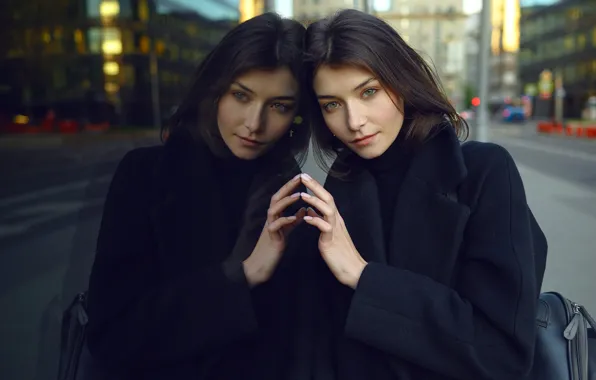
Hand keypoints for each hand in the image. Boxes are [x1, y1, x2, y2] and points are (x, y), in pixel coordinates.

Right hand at [243, 174, 305, 287]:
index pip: (282, 197)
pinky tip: (294, 217)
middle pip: (276, 198)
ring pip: (274, 209)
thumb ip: (294, 219)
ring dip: (286, 202)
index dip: (290, 187)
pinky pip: (275, 226)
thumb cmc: (273, 246)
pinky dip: (284, 220)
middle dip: (287, 188)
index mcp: (275, 216)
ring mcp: (269, 227)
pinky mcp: (270, 237)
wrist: (261, 264)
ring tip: (298, 195)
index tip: (301, 177)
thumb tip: (304, 208)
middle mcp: (271, 218)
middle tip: (299, 178)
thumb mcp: (286, 230)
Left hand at [299, 173, 366, 288]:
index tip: (305, 177)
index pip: (326, 198)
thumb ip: (320, 220)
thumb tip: (310, 209)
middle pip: (327, 199)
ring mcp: (335, 230)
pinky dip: (316, 221)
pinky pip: (325, 228)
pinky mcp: (332, 240)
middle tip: (303, 176)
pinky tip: (306, 218)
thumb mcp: (328, 233)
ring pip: (327, 210)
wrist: (352, 269)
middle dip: (315, 187)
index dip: (316, 187)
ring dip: (315, 201)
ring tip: (302, 194)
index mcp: (334, 219)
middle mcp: (336, 221)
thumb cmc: (339, 253)